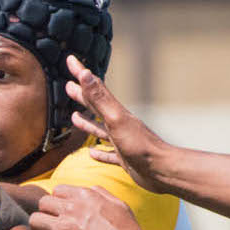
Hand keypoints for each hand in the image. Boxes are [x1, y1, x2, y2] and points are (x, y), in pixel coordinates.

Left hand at [31, 185, 141, 229]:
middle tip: (53, 227)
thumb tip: (90, 189)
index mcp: (86, 195)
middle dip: (47, 215)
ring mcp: (64, 227)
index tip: (63, 214)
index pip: (58, 190)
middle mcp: (72, 208)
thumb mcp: (119, 205)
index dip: (58, 202)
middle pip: (43, 203)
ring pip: (35, 221)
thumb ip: (101, 193)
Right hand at [64, 54, 168, 192]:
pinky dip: (99, 152)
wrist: (160, 169)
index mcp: (115, 112)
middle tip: (68, 86)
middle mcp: (117, 123)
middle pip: (95, 106)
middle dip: (81, 96)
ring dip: (87, 122)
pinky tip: (92, 152)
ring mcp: (120, 140)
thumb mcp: (116, 119)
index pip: (94, 88)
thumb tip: (86, 75)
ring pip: (99, 129)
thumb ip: (100, 98)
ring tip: (74, 117)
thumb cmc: (140, 145)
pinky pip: (108, 153)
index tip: (71, 59)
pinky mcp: (123, 157)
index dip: (81, 73)